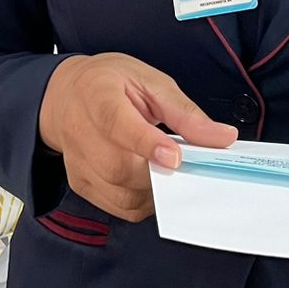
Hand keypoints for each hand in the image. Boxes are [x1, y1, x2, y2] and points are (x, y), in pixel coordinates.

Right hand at [38, 53, 237, 221]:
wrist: (65, 94)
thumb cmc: (110, 83)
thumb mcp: (151, 82)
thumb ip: (186, 113)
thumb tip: (223, 137)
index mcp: (98, 94)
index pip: (116, 123)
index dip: (147, 143)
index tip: (175, 157)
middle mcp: (80, 130)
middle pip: (119, 167)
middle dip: (160, 173)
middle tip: (186, 165)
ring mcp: (77, 161)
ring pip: (120, 193)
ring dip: (155, 191)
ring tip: (168, 170)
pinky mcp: (80, 183)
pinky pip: (118, 206)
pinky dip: (143, 201)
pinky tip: (151, 182)